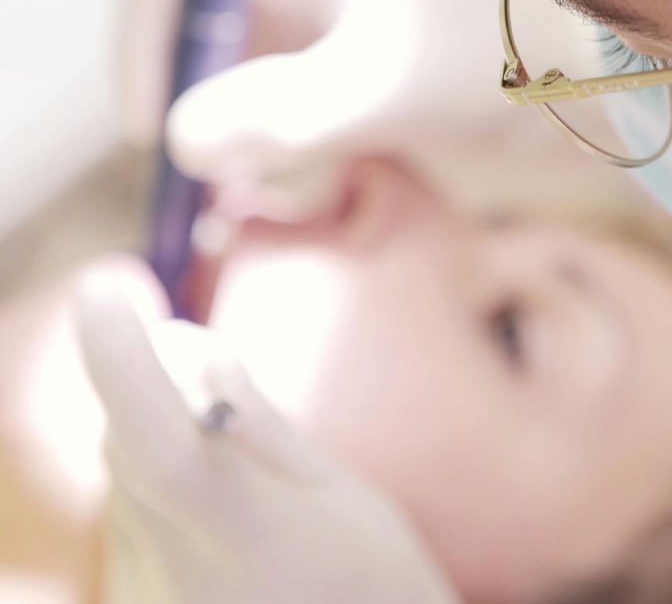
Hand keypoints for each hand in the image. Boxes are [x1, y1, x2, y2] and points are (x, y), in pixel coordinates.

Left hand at [76, 263, 458, 603]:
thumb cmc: (378, 589)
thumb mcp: (345, 498)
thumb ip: (262, 428)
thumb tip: (199, 354)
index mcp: (242, 532)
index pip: (151, 433)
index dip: (115, 354)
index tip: (110, 282)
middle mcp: (174, 575)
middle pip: (127, 444)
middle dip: (157, 392)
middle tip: (202, 366)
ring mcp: (146, 603)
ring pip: (124, 481)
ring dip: (164, 450)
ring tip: (247, 492)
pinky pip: (130, 526)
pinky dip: (164, 500)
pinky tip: (227, 535)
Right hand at [161, 0, 512, 200]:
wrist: (575, 70)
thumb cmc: (484, 58)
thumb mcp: (377, 89)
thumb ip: (275, 117)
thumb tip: (183, 142)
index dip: (144, 52)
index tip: (155, 134)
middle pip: (196, 18)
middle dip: (194, 98)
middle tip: (208, 172)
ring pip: (235, 57)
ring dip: (236, 121)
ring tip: (259, 177)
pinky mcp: (343, 35)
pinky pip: (277, 79)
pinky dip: (275, 128)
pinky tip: (298, 168)